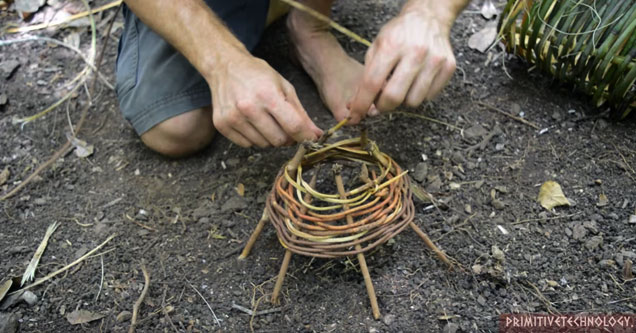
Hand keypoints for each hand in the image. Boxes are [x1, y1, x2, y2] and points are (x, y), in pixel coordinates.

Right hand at [207, 53, 322, 147]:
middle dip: (286, 137)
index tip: (310, 139)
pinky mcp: (221, 125)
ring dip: (269, 137)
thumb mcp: (284, 87)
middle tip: (283, 125)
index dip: (305, 136)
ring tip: (264, 119)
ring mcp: (233, 117)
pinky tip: (250, 122)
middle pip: (279, 140)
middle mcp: (248, 107)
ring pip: (263, 145)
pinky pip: (247, 145)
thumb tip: (315, 135)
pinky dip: (253, 137)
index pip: (293, 126)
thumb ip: (301, 113)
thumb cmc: (258, 75)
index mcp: (268, 95)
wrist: (225, 66)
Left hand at [348, 6, 456, 122]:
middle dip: (383, 107)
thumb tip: (364, 104)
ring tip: (401, 86)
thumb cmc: (399, 34)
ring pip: (413, 101)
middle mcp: (415, 53)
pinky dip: (419, 94)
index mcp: (392, 45)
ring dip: (403, 100)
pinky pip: (429, 96)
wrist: (429, 17)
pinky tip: (416, 81)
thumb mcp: (377, 45)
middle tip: (380, 103)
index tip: (356, 115)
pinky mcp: (448, 66)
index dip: (362, 103)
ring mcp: (434, 60)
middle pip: (394, 97)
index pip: (372, 82)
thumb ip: (369, 74)